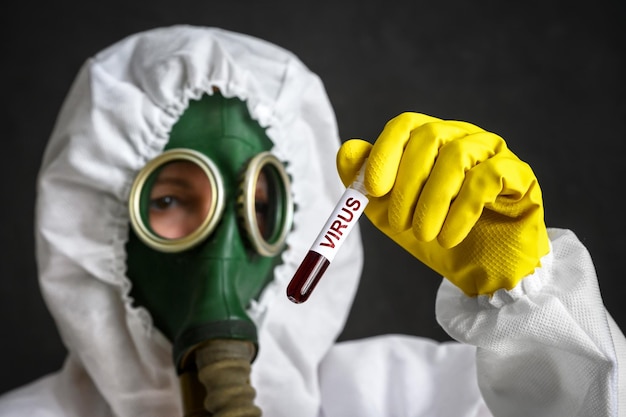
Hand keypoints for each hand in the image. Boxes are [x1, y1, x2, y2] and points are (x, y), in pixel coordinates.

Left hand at [337, 112, 549, 295]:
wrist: (481, 272)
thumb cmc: (436, 236)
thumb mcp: (390, 214)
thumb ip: (368, 184)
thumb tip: (347, 151)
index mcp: (431, 142)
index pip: (405, 125)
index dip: (385, 153)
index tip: (372, 189)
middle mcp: (462, 138)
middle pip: (430, 136)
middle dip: (407, 184)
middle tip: (398, 224)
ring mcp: (493, 153)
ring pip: (457, 157)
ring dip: (433, 201)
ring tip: (425, 236)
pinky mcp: (519, 175)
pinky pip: (489, 177)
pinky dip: (462, 211)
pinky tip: (450, 238)